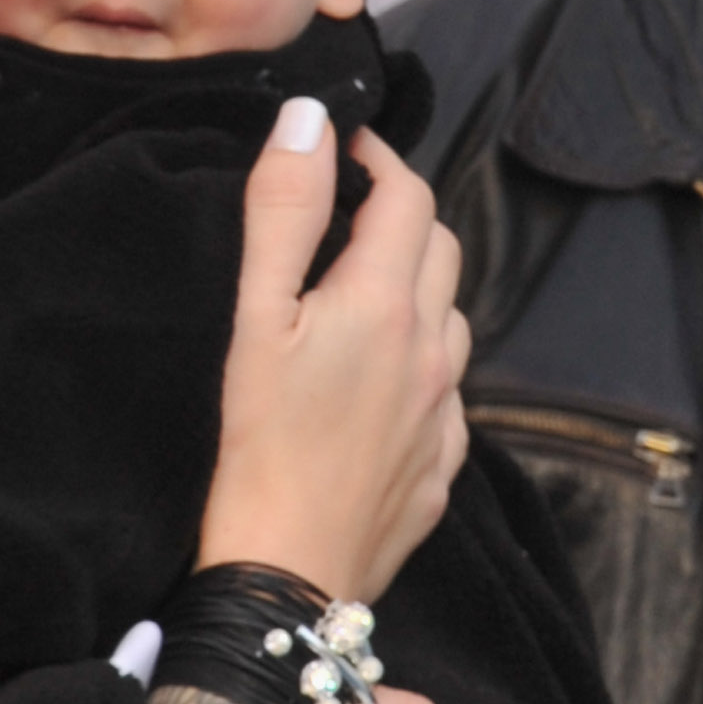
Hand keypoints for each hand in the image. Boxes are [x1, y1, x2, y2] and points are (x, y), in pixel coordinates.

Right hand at [199, 110, 469, 601]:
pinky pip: (446, 393)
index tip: (343, 151)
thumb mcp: (252, 320)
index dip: (377, 160)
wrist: (284, 579)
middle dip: (400, 216)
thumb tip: (309, 124)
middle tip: (346, 215)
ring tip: (359, 296)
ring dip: (416, 288)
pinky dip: (419, 363)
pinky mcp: (438, 466)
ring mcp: (442, 413)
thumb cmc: (255, 450)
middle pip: (439, 249)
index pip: (405, 197)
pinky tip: (374, 384)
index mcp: (384, 305)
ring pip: (450, 319)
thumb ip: (282, 214)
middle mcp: (432, 351)